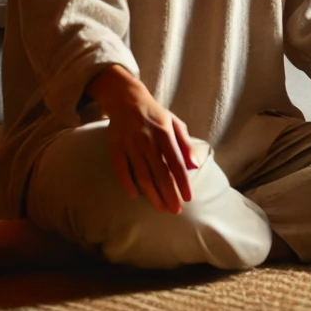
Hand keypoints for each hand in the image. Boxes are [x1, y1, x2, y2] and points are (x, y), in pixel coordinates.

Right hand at [86, 65, 198, 213]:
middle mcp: (148, 140)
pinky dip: (127, 184)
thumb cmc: (156, 115)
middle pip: (160, 173)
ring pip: (142, 175)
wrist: (127, 99)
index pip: (176, 163)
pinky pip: (121, 170)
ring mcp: (130, 144)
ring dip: (152, 195)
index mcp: (165, 133)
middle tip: (175, 211)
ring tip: (161, 208)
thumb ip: (185, 144)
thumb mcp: (174, 123)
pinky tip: (135, 196)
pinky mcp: (115, 147)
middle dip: (168, 194)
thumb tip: (195, 165)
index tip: (188, 198)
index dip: (182, 182)